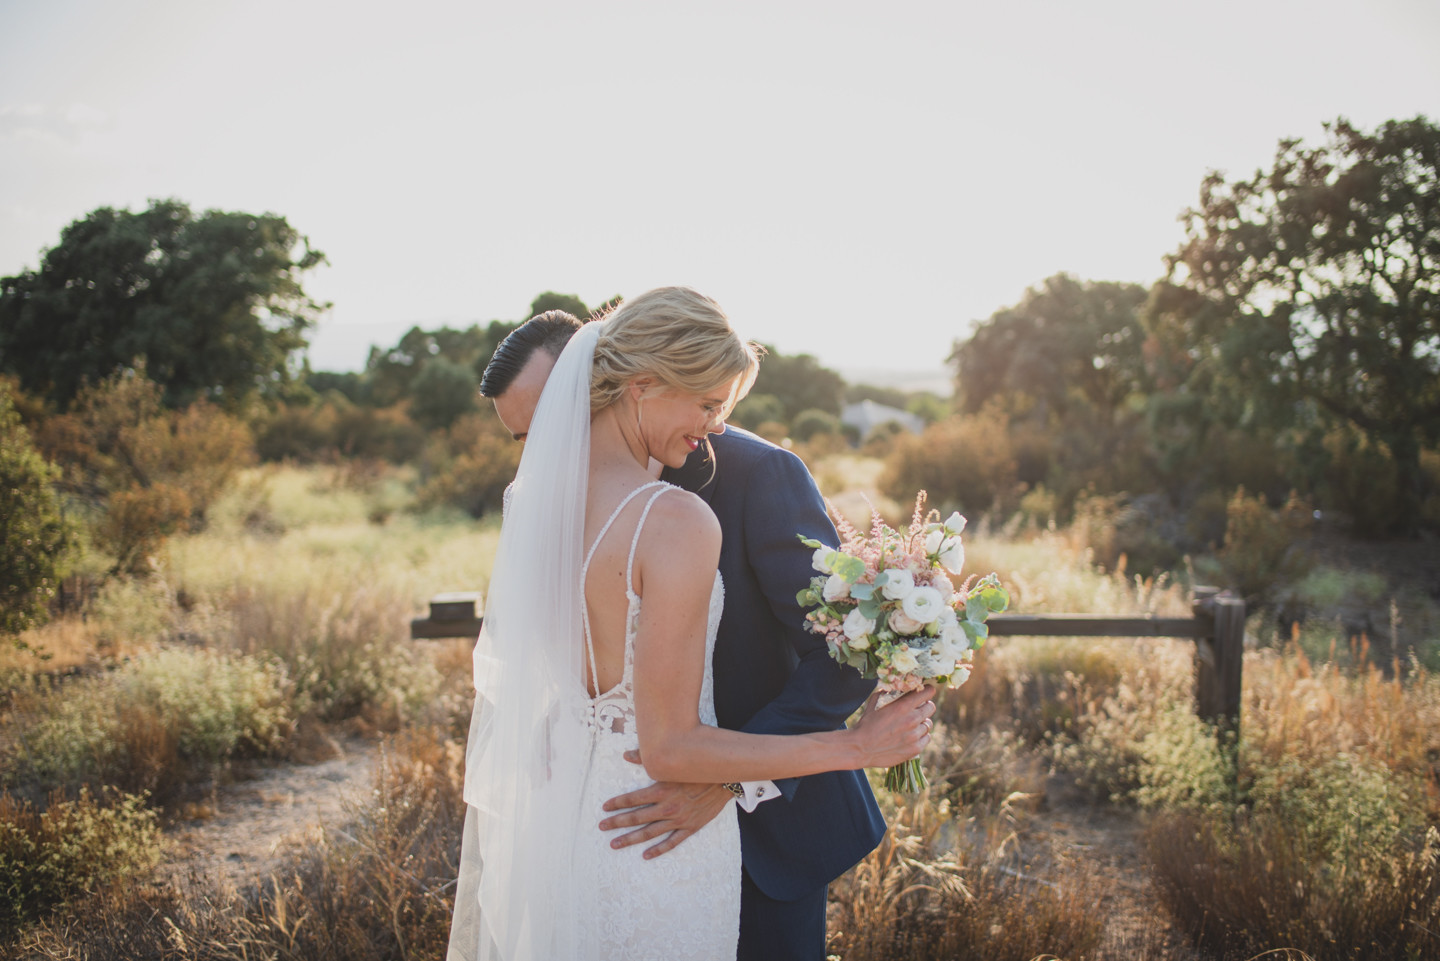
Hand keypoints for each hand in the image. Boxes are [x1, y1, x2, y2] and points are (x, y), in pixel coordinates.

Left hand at [598, 750, 733, 859]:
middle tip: (602, 826)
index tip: (604, 808)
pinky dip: (658, 849)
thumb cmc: (698, 769)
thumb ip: (648, 758)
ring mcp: (678, 820)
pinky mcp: (690, 827)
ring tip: (614, 844)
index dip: (617, 803)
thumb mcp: (675, 762)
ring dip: (630, 838)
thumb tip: (627, 754)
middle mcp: (667, 807)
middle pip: (637, 817)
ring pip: (649, 832)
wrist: (726, 780)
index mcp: (662, 790)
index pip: (633, 799)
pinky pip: (672, 842)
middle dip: (617, 822)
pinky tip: (645, 855)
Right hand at [850, 686, 935, 768]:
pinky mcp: (915, 749)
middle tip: (917, 709)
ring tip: (910, 725)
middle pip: (931, 707)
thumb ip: (890, 692)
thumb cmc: (867, 723)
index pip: (928, 692)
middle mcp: (912, 720)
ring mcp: (914, 736)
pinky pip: (927, 738)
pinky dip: (921, 736)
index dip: (927, 690)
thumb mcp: (876, 701)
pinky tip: (911, 736)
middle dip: (925, 705)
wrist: (860, 748)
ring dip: (921, 722)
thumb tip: (901, 686)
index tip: (925, 691)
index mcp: (903, 706)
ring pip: (928, 724)